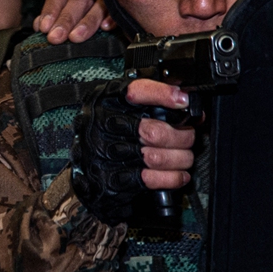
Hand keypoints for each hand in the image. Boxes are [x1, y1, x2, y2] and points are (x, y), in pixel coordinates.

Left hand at [34, 0, 113, 44]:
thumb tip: (40, 25)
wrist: (118, 11)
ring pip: (98, 4)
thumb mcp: (64, 12)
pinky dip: (111, 17)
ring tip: (75, 37)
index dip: (51, 8)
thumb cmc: (80, 16)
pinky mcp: (124, 4)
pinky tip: (105, 27)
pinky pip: (119, 9)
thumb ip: (52, 17)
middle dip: (66, 19)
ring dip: (86, 22)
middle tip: (56, 37)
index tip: (43, 27)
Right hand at [70, 79, 194, 224]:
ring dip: (180, 159)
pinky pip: (150, 179)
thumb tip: (185, 102)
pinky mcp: (111, 180)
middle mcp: (101, 125)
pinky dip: (172, 177)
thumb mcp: (121, 107)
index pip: (136, 91)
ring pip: (156, 157)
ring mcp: (104, 154)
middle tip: (188, 137)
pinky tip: (178, 174)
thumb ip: (149, 100)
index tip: (184, 101)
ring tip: (184, 157)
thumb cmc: (108, 133)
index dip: (164, 95)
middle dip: (181, 137)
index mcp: (105, 101)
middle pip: (153, 131)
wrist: (84, 170)